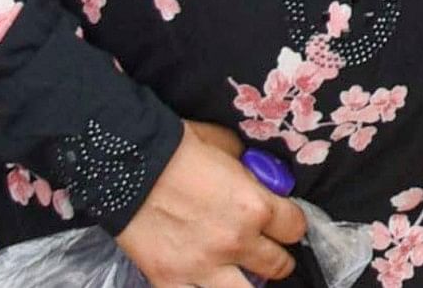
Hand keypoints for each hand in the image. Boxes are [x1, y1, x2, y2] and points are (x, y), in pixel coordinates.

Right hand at [115, 123, 304, 287]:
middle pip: (278, 265)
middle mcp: (236, 242)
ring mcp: (202, 267)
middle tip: (267, 252)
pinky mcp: (169, 281)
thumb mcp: (230, 148)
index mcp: (257, 207)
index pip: (295, 228)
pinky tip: (207, 283)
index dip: (291, 225)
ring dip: (250, 282)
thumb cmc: (179, 148)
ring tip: (243, 274)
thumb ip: (251, 171)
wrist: (127, 163)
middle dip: (277, 257)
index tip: (283, 225)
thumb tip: (261, 179)